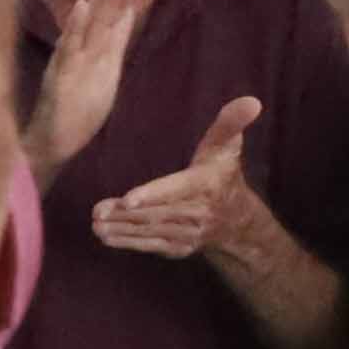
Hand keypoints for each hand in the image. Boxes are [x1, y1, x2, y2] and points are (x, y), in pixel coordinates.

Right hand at [30, 0, 165, 174]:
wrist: (51, 146)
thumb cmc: (77, 111)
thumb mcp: (106, 71)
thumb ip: (115, 41)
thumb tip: (128, 12)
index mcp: (100, 48)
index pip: (119, 10)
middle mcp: (85, 48)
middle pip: (107, 10)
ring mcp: (71, 60)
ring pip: (90, 24)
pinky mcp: (59, 78)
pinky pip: (67, 50)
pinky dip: (74, 29)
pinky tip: (81, 8)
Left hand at [84, 91, 262, 262]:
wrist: (236, 220)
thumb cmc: (222, 174)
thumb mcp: (228, 146)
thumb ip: (231, 122)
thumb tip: (251, 101)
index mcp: (206, 185)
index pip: (177, 189)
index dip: (153, 195)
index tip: (128, 198)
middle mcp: (198, 213)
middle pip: (157, 213)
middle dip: (126, 214)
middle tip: (97, 212)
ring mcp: (188, 233)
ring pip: (151, 230)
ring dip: (122, 229)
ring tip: (96, 224)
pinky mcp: (178, 247)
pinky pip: (151, 245)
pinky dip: (128, 243)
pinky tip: (106, 237)